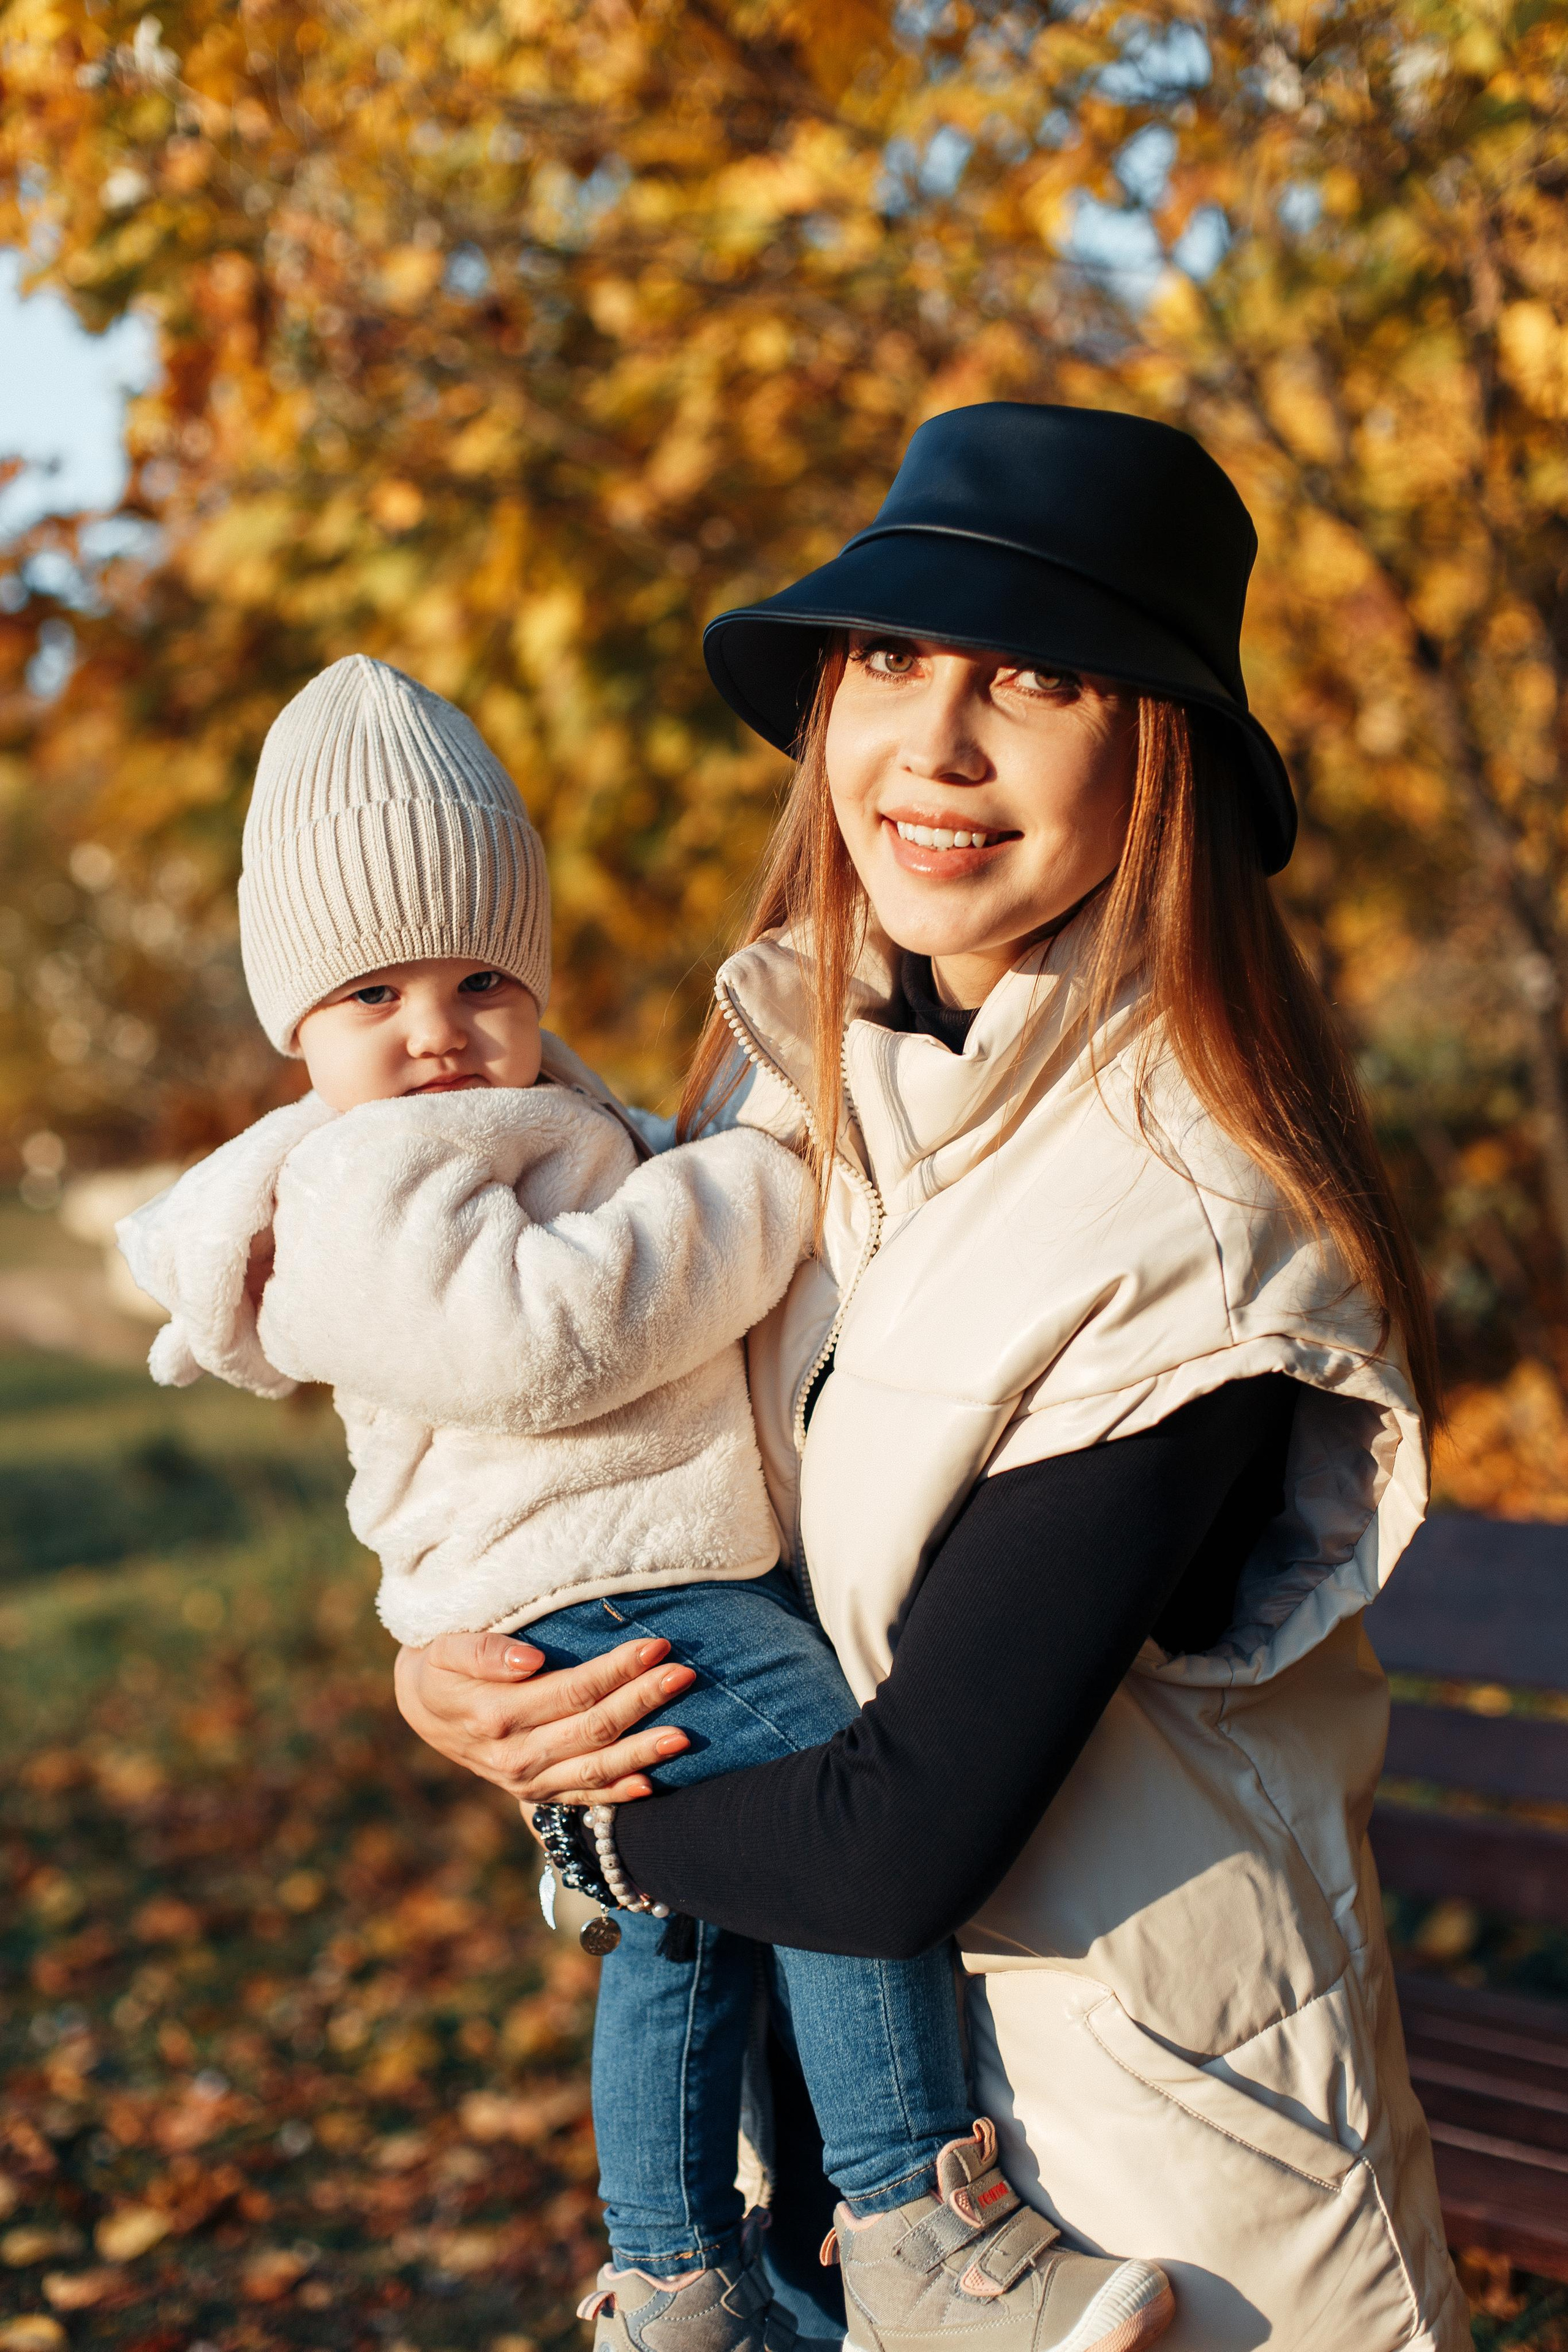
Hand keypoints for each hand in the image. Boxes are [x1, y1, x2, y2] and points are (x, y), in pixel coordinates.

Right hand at [392, 1628, 694, 1808]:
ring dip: (643, 1752)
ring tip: (685, 1736)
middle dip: (642, 1701)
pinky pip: (582, 1799)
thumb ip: (485, 1652)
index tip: (655, 1647)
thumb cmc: (442, 1666)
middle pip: (592, 1728)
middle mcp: (514, 1756)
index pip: (571, 1691)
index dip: (616, 1670)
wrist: (423, 1709)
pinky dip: (617, 1794)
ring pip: (595, 1769)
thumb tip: (532, 1660)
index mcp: (495, 1716)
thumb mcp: (446, 1648)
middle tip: (684, 1675)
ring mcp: (526, 1781)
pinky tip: (651, 1784)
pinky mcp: (535, 1794)